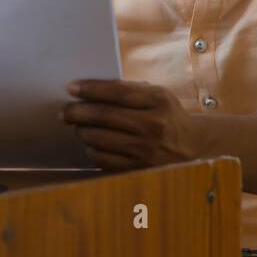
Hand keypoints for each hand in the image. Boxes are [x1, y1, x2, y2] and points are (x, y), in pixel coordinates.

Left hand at [61, 79, 204, 169]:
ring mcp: (146, 149)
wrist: (192, 145)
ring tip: (79, 126)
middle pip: (105, 115)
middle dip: (78, 112)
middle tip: (65, 111)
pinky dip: (91, 149)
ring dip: (82, 131)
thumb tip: (90, 90)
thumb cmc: (168, 116)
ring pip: (99, 138)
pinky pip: (102, 158)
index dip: (91, 89)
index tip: (71, 88)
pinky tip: (91, 143)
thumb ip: (131, 91)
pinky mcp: (138, 168)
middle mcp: (154, 125)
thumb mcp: (159, 96)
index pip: (118, 92)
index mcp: (160, 101)